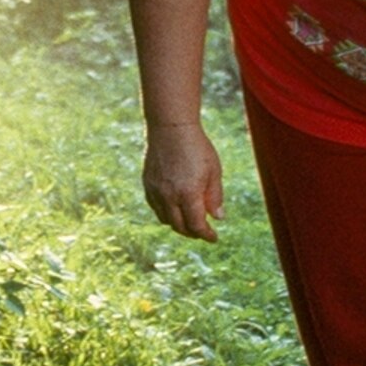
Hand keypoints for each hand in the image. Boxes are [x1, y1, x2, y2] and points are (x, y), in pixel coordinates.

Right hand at [142, 120, 224, 241]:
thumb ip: (215, 196)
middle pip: (180, 227)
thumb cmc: (197, 147)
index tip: (214, 237)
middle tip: (203, 232)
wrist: (171, 127)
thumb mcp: (214, 171)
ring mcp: (156, 191)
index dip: (206, 235)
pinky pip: (156, 208)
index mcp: (188, 194)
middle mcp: (169, 196)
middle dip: (193, 233)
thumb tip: (218, 218)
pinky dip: (166, 214)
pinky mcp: (148, 184)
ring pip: (166, 220)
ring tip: (190, 221)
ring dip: (179, 225)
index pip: (197, 225)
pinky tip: (175, 209)